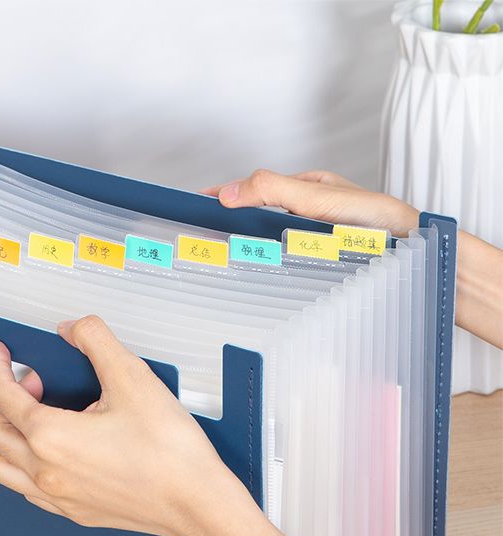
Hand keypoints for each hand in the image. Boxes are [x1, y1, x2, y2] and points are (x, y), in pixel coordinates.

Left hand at [0, 315, 257, 535]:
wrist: (196, 502)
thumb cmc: (169, 450)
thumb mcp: (133, 377)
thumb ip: (96, 341)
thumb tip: (74, 328)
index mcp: (51, 437)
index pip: (4, 396)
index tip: (1, 355)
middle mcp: (46, 471)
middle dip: (8, 401)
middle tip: (37, 384)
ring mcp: (59, 497)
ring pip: (6, 468)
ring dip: (12, 440)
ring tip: (39, 422)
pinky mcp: (76, 513)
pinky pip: (30, 492)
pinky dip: (29, 468)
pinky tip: (55, 455)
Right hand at [203, 169, 502, 347]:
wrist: (413, 252)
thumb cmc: (377, 221)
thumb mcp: (318, 198)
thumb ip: (274, 190)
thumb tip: (228, 193)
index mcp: (306, 188)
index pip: (254, 188)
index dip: (223, 195)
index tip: (194, 204)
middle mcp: (307, 213)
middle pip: (257, 215)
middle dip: (227, 224)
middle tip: (197, 236)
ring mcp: (311, 238)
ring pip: (268, 241)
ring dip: (244, 249)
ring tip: (216, 257)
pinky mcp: (317, 261)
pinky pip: (281, 262)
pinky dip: (263, 266)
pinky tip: (254, 275)